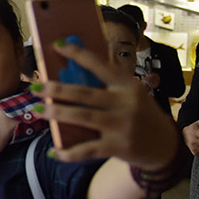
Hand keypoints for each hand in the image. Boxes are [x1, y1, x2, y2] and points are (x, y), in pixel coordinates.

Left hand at [35, 41, 178, 171]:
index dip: (77, 54)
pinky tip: (53, 152)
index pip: (100, 65)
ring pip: (83, 117)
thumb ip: (107, 85)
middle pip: (85, 93)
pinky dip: (69, 152)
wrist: (164, 145)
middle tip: (35, 87)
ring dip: (56, 114)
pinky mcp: (118, 147)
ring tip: (36, 110)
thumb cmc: (139, 113)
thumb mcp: (130, 94)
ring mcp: (122, 125)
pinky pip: (88, 150)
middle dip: (56, 90)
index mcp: (127, 85)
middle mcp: (125, 103)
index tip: (56, 45)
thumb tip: (69, 70)